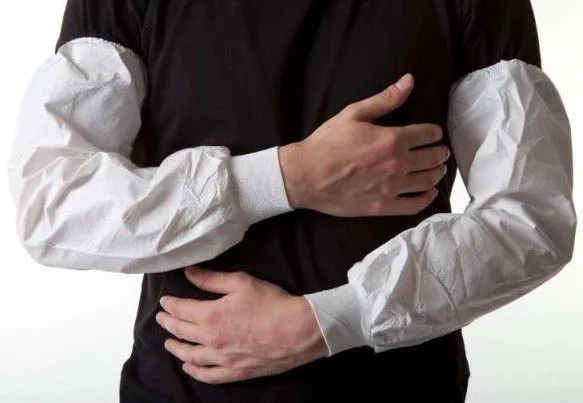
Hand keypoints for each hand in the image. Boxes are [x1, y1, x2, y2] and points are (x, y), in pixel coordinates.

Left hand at [156, 266, 327, 384]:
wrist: (298, 330)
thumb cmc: (271, 302)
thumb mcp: (241, 282)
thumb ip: (212, 279)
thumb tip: (189, 273)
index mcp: (210, 315)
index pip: (181, 310)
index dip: (170, 304)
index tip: (164, 301)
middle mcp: (211, 339)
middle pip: (181, 332)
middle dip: (168, 324)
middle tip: (161, 318)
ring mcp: (222, 359)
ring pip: (190, 356)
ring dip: (176, 348)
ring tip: (169, 342)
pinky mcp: (235, 372)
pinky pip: (208, 375)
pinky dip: (195, 371)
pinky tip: (189, 367)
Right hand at [279, 73, 449, 216]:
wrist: (305, 175)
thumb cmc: (327, 143)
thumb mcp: (353, 114)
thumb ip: (385, 99)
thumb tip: (409, 81)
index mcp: (392, 139)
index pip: (428, 134)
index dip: (434, 133)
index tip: (434, 134)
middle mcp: (397, 164)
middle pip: (433, 158)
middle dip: (440, 153)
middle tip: (440, 152)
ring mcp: (392, 188)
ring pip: (428, 181)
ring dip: (437, 173)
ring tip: (436, 170)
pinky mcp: (383, 206)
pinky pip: (415, 205)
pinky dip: (426, 199)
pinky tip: (428, 193)